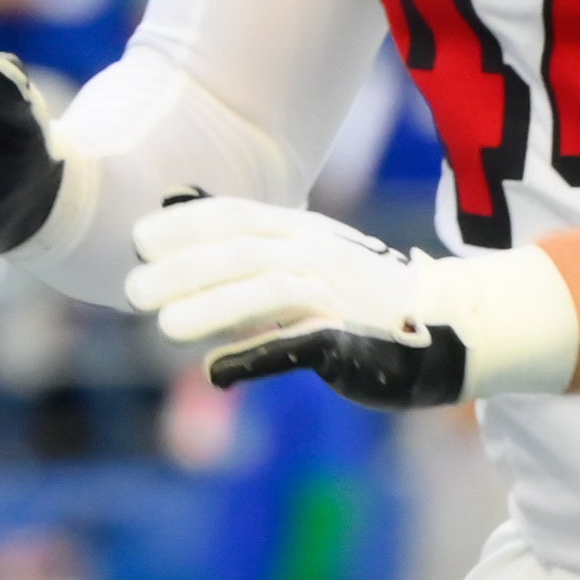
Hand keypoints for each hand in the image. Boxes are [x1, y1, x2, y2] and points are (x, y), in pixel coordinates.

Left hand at [125, 195, 467, 406]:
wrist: (448, 325)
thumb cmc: (362, 293)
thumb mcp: (308, 252)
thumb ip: (250, 241)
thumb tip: (177, 209)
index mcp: (303, 231)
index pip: (236, 217)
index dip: (186, 226)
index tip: (138, 239)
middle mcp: (318, 255)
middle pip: (242, 253)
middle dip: (183, 269)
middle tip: (132, 289)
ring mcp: (337, 297)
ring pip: (267, 292)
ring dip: (213, 308)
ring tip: (164, 327)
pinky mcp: (350, 342)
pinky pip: (297, 347)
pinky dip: (255, 356)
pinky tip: (216, 371)